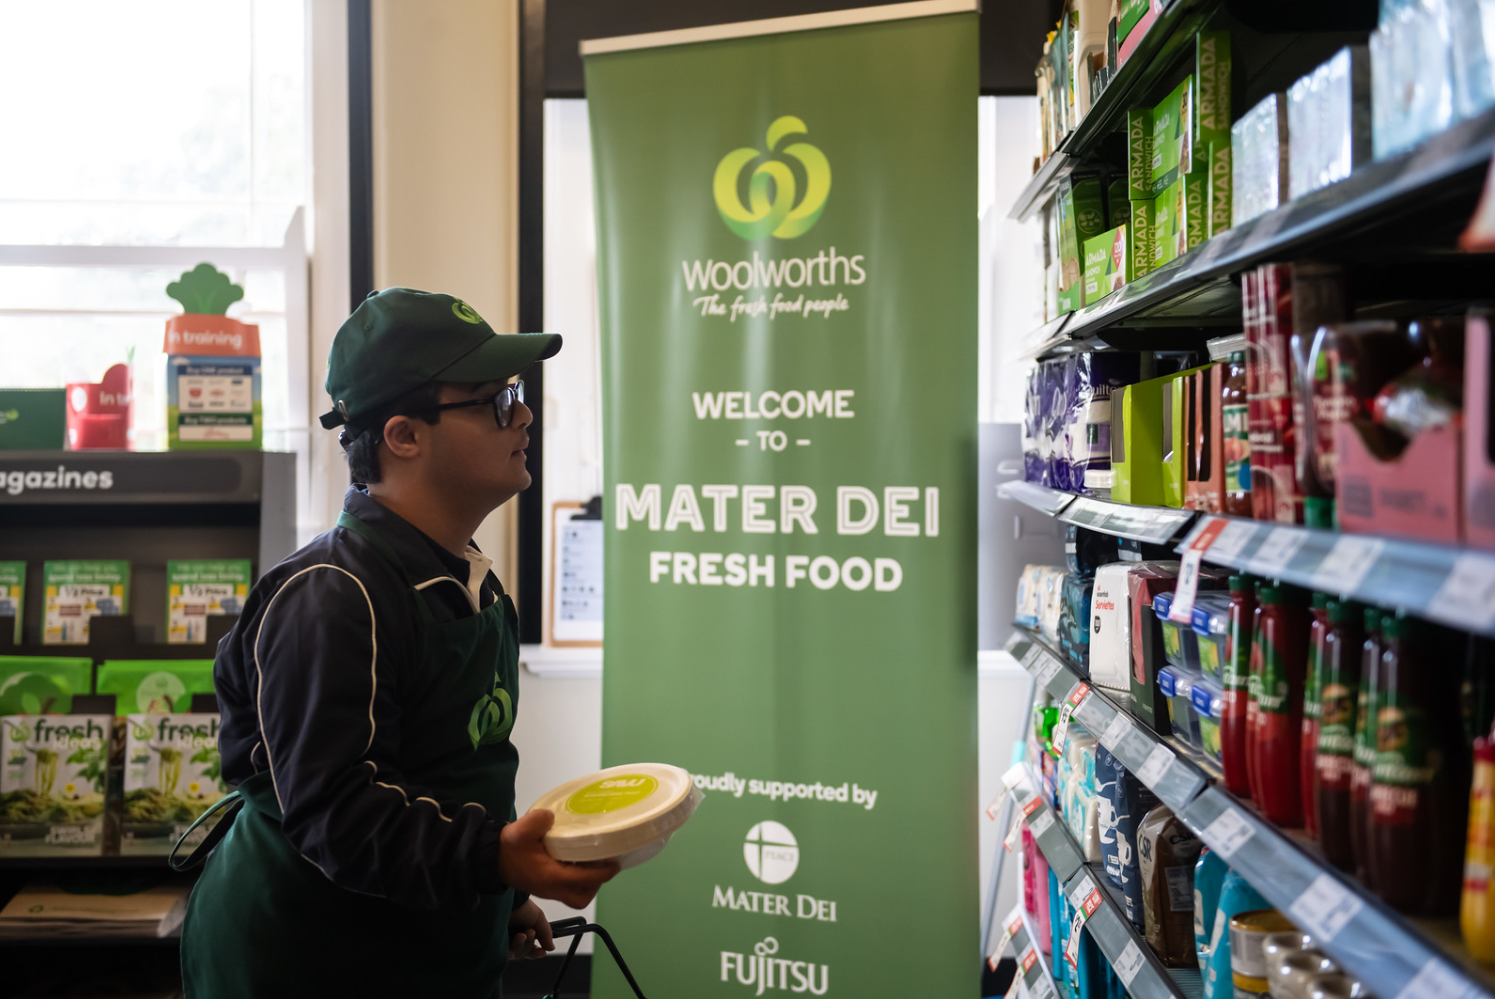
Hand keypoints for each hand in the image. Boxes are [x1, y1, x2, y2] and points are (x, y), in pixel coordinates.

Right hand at [497, 809, 619, 909]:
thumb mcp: (520, 830)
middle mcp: (552, 889)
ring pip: (576, 897)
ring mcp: (549, 891)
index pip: (584, 879)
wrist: (492, 859)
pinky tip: (578, 860)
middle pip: (582, 897)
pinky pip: (568, 890)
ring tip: (593, 862)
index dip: (603, 872)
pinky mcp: (546, 888)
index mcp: (550, 877)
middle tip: (603, 864)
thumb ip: (538, 820)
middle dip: (597, 883)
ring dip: (588, 883)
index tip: (615, 862)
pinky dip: (578, 879)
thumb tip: (552, 818)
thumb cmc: (508, 847)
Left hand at [507, 898, 554, 960]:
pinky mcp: (494, 945)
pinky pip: (503, 956)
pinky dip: (510, 953)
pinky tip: (512, 946)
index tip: (543, 952)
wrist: (506, 901)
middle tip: (530, 932)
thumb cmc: (521, 905)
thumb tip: (551, 948)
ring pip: (515, 954)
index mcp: (522, 930)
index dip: (536, 952)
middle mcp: (512, 936)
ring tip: (521, 934)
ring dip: (521, 946)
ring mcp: (502, 940)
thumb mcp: (538, 917)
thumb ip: (546, 934)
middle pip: (523, 953)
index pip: (529, 948)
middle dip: (529, 945)